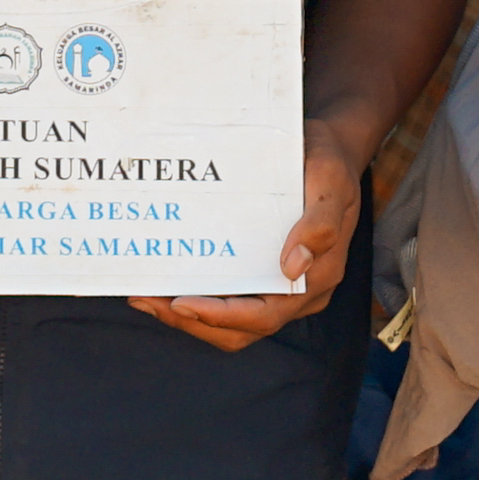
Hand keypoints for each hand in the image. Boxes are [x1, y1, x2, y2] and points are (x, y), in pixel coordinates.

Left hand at [136, 134, 361, 352]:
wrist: (332, 150)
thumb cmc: (328, 162)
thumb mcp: (329, 179)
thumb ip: (319, 224)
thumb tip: (293, 266)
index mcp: (318, 276)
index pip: (265, 315)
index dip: (222, 316)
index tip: (181, 304)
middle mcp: (300, 291)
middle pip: (241, 329)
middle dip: (192, 322)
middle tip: (146, 300)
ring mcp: (283, 288)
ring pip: (233, 323)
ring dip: (189, 317)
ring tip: (146, 296)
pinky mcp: (266, 275)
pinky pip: (231, 300)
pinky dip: (199, 299)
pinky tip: (167, 281)